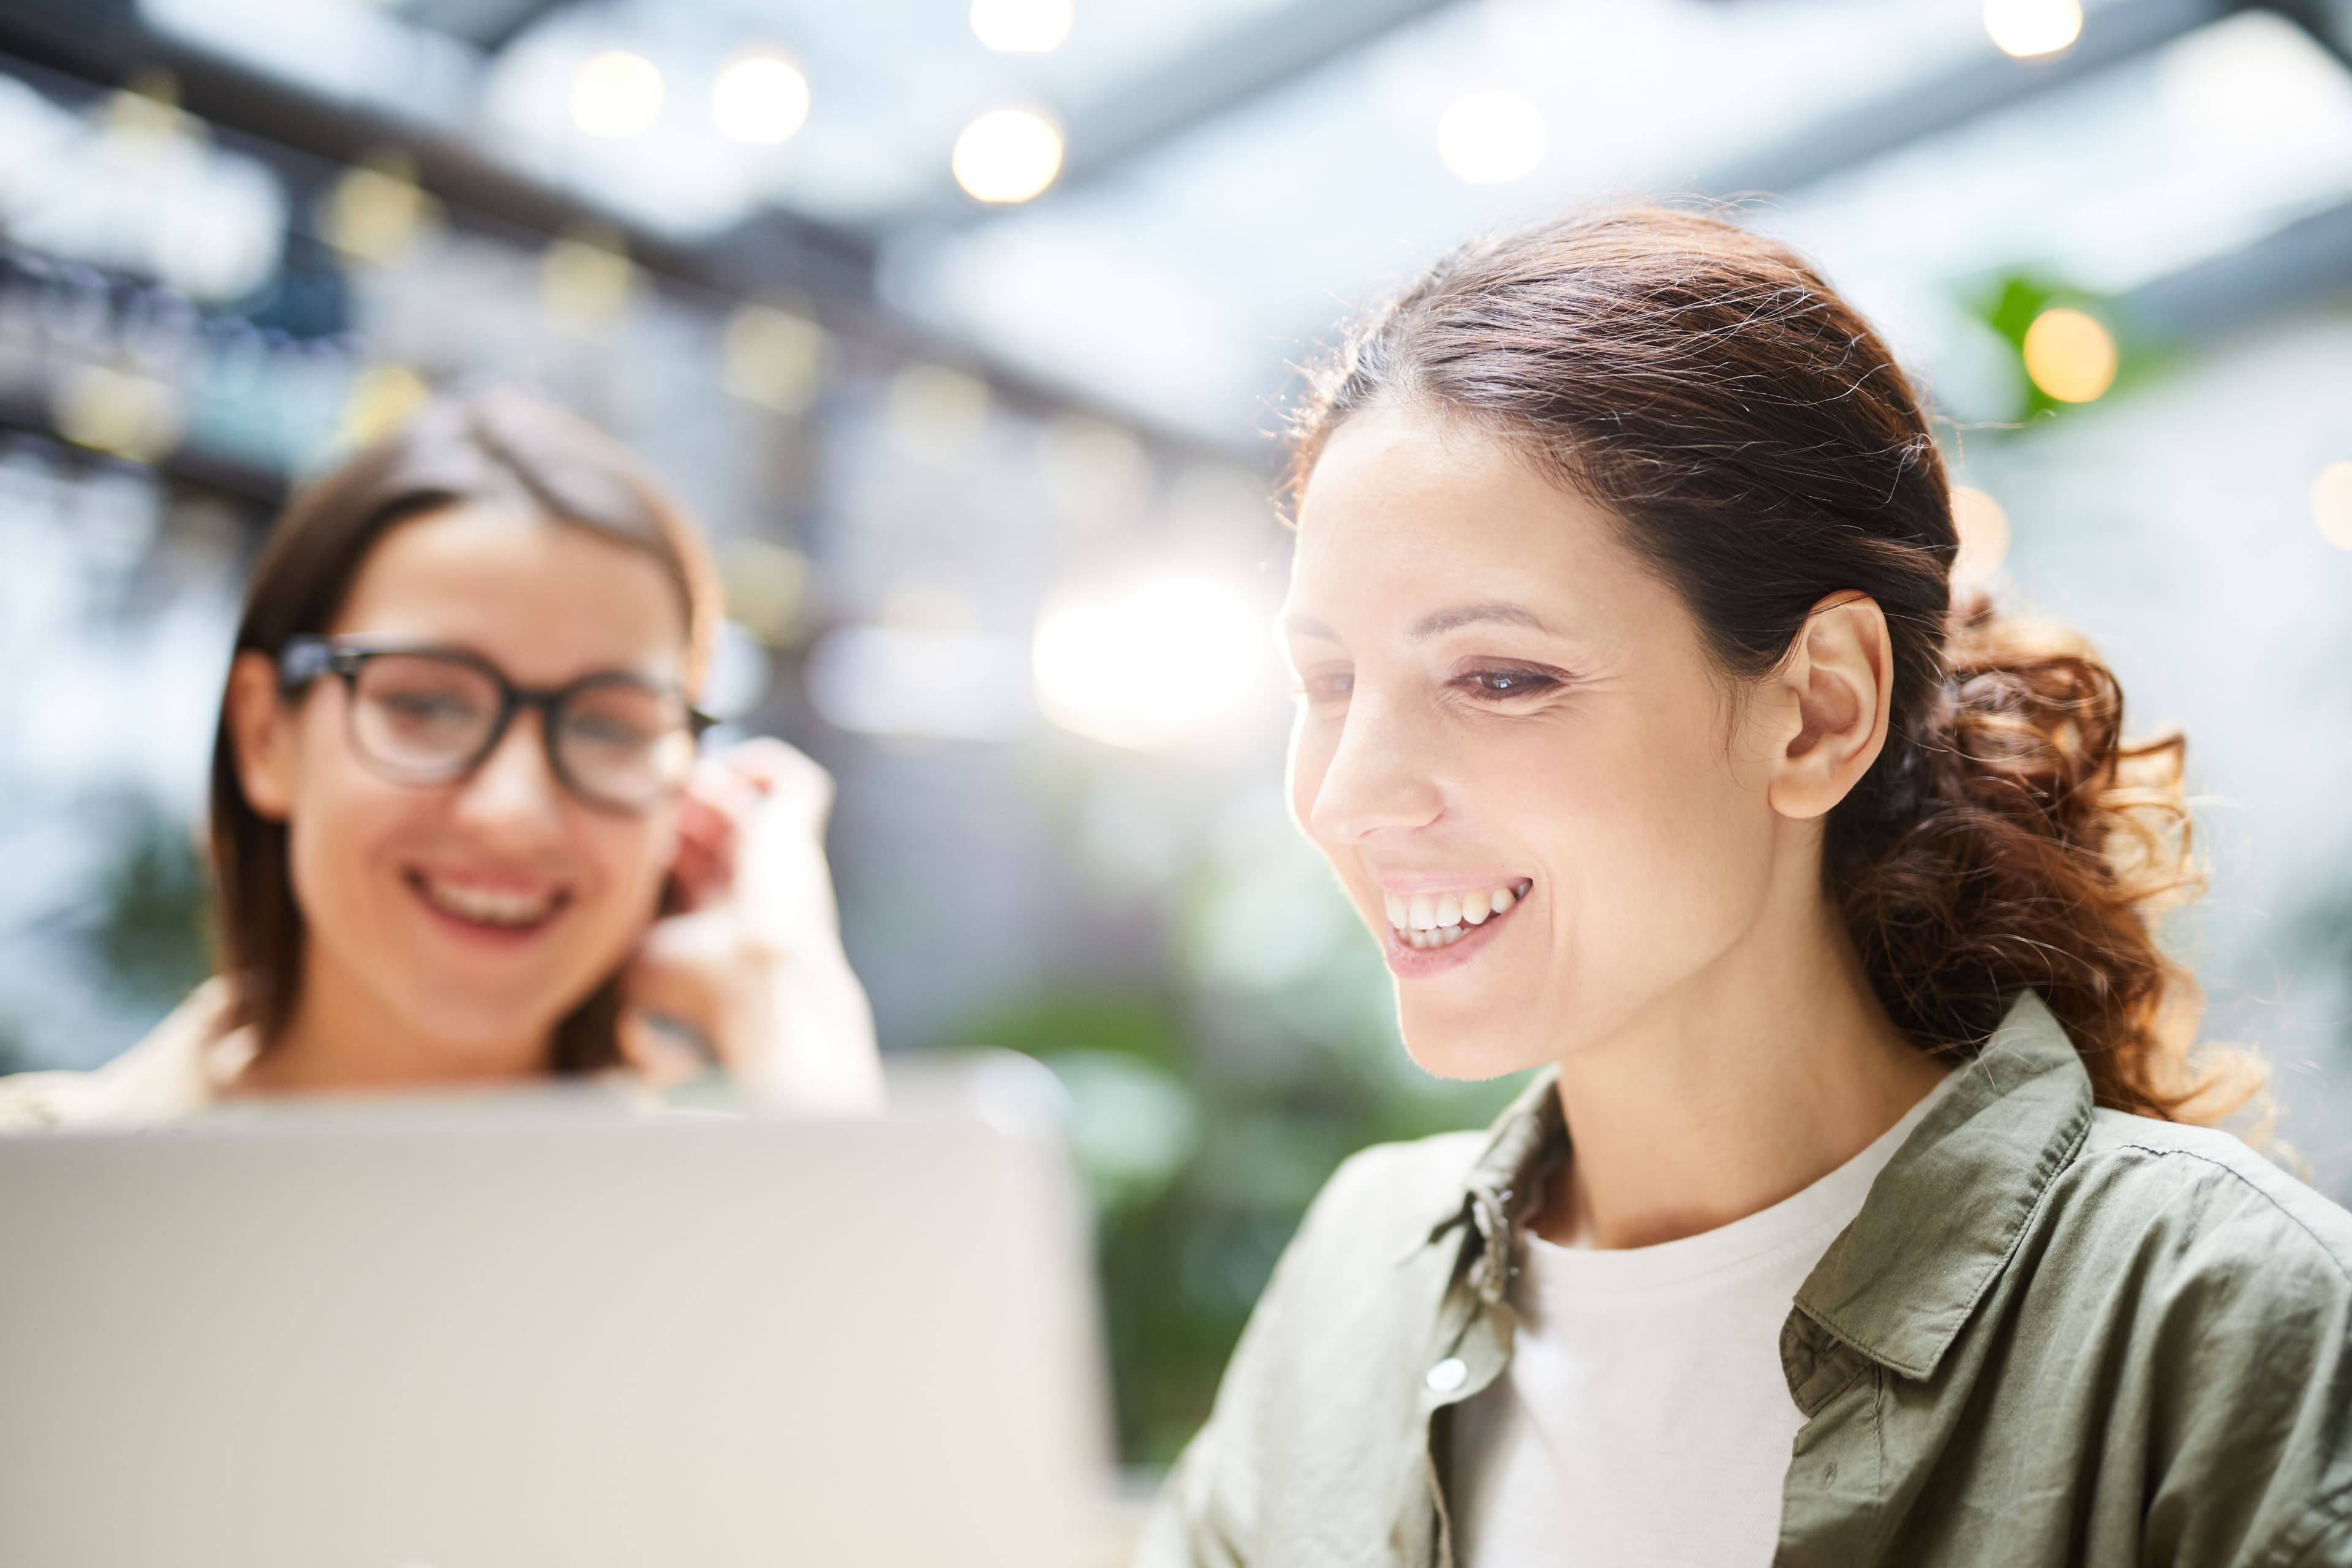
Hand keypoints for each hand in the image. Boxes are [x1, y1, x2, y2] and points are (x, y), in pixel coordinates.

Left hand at [619, 738, 882, 1110]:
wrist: (754, 984)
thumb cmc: (699, 981)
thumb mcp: (637, 950)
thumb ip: (619, 920)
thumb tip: (588, 898)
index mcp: (718, 910)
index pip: (687, 856)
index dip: (657, 834)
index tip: (626, 823)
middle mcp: (752, 879)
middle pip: (711, 822)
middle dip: (676, 805)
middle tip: (647, 795)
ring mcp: (780, 854)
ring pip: (745, 796)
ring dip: (707, 783)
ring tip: (681, 785)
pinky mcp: (799, 828)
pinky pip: (792, 779)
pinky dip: (757, 764)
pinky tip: (720, 775)